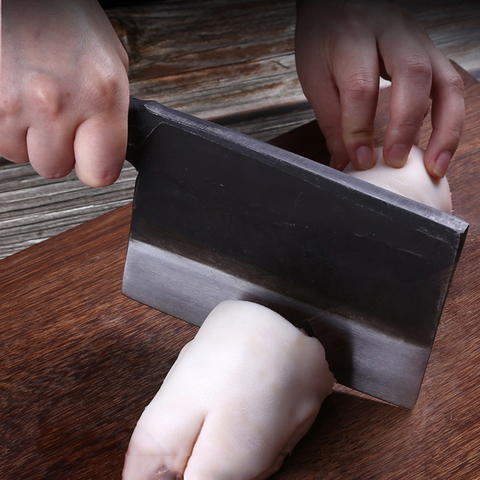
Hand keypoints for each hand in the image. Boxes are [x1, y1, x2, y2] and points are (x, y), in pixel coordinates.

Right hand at [0, 0, 129, 186]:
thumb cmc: (63, 17)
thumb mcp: (109, 60)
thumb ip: (112, 111)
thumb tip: (109, 143)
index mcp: (100, 95)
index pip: (100, 173)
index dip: (96, 167)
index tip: (95, 158)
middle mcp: (57, 103)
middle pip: (56, 168)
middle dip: (59, 149)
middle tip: (60, 119)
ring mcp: (13, 104)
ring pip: (22, 156)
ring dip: (30, 137)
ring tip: (35, 101)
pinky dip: (6, 124)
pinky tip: (15, 96)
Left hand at [295, 0, 463, 177]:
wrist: (340, 2)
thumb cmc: (325, 38)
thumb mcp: (315, 77)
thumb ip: (331, 120)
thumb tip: (344, 163)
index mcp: (352, 37)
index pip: (361, 86)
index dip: (360, 129)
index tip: (359, 162)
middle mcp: (392, 32)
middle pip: (412, 75)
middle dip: (406, 126)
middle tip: (395, 162)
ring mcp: (419, 40)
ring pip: (445, 80)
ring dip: (445, 128)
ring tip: (434, 166)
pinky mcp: (431, 52)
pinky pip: (450, 85)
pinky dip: (449, 118)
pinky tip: (438, 144)